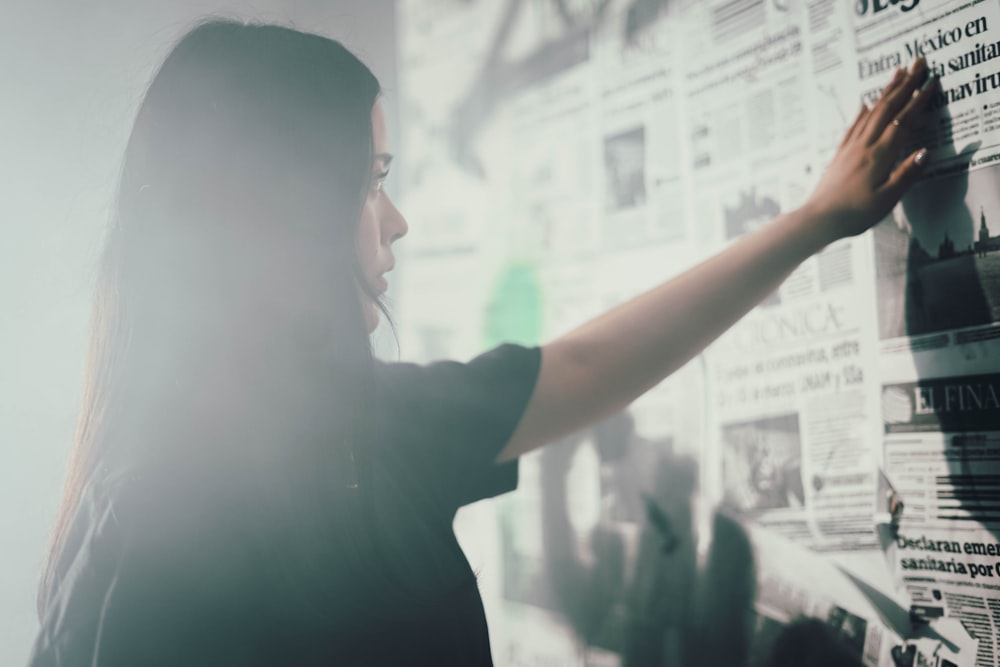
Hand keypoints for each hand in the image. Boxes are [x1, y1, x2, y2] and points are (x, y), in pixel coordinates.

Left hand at [805, 57, 939, 242]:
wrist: (818, 219)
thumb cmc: (854, 213)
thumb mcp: (887, 198)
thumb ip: (907, 174)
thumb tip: (927, 151)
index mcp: (879, 155)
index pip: (903, 121)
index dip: (919, 100)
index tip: (931, 81)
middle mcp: (864, 146)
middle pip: (887, 108)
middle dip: (905, 84)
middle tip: (917, 62)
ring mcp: (850, 148)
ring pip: (871, 112)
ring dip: (886, 92)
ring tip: (896, 74)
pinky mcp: (840, 155)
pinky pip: (854, 127)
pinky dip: (863, 112)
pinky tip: (865, 105)